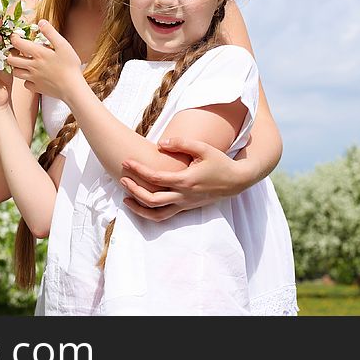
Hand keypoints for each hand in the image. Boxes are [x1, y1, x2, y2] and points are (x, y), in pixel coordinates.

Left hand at [6, 20, 83, 99]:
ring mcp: (33, 78)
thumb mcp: (63, 45)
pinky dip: (26, 80)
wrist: (73, 88)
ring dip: (16, 67)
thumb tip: (41, 22)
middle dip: (11, 54)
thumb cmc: (70, 66)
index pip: (18, 44)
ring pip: (15, 73)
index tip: (16, 37)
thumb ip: (51, 33)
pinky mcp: (37, 88)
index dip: (14, 38)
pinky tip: (33, 77)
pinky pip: (26, 84)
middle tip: (17, 51)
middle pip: (11, 60)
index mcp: (38, 54)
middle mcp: (32, 66)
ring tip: (22, 63)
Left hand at [119, 136, 259, 221]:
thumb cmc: (220, 162)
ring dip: (139, 208)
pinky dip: (151, 213)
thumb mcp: (203, 148)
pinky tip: (142, 205)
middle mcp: (184, 196)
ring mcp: (185, 204)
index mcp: (186, 181)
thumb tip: (160, 143)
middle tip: (122, 178)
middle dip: (133, 189)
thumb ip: (182, 143)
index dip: (138, 170)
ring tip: (125, 199)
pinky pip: (165, 216)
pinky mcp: (187, 208)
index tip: (126, 161)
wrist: (237, 181)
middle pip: (151, 199)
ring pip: (157, 214)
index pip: (155, 178)